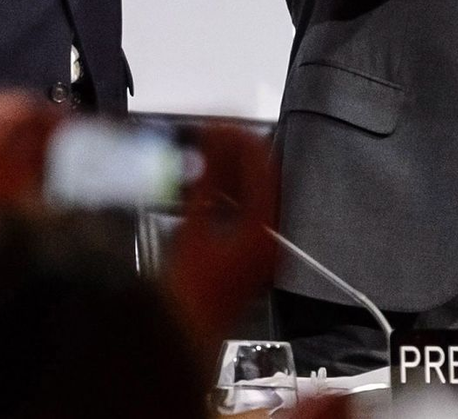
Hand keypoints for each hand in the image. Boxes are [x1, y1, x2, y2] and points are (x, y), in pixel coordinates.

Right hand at [163, 124, 277, 371]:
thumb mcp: (193, 228)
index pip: (262, 162)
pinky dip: (226, 188)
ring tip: (203, 147)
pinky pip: (244, 207)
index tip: (218, 118)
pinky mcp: (248, 255)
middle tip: (209, 128)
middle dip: (234, 148)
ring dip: (229, 166)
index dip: (240, 134)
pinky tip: (204, 181)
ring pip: (253, 191)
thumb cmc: (192, 296)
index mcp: (265, 227)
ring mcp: (262, 248)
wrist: (187, 339)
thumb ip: (205, 181)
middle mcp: (271, 237)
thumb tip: (214, 140)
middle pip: (261, 175)